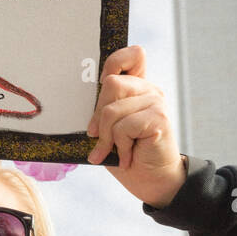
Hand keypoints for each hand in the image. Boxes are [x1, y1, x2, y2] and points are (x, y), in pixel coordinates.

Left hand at [85, 45, 186, 206]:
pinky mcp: (159, 118)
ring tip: (114, 151)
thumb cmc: (128, 154)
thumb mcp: (109, 128)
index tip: (102, 84)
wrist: (152, 181)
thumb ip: (103, 109)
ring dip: (107, 137)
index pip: (132, 54)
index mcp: (137, 86)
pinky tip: (127, 157)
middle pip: (111, 84)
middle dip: (98, 116)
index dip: (114, 62)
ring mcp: (156, 102)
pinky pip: (123, 127)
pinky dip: (120, 146)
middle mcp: (149, 90)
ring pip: (112, 110)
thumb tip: (77, 100)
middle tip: (98, 138)